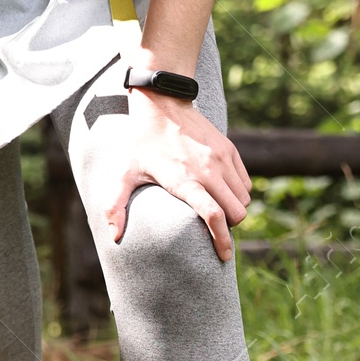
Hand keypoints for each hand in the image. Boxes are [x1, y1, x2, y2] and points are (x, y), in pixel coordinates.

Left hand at [86, 91, 251, 262]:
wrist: (162, 104)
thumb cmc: (142, 142)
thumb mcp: (125, 173)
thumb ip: (116, 205)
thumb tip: (114, 236)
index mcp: (184, 181)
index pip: (213, 215)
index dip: (223, 240)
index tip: (224, 256)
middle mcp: (207, 171)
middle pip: (236, 213)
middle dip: (228, 228)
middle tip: (212, 226)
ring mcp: (221, 159)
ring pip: (244, 200)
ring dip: (234, 210)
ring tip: (216, 208)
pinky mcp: (229, 150)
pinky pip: (245, 183)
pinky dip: (239, 193)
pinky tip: (222, 191)